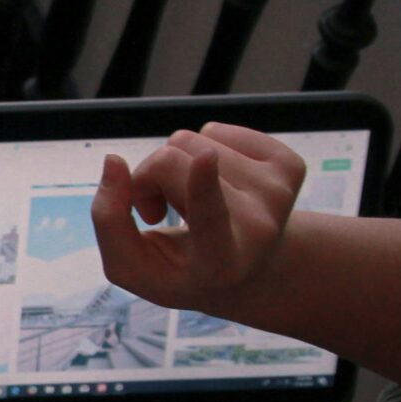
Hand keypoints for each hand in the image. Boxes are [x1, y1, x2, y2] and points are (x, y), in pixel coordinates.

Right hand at [90, 123, 305, 315]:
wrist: (251, 270)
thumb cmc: (180, 268)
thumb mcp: (133, 265)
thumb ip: (110, 221)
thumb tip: (113, 160)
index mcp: (220, 263)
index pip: (209, 217)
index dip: (202, 185)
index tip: (206, 158)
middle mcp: (258, 228)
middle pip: (172, 162)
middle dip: (147, 179)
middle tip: (156, 211)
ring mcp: (279, 194)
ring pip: (195, 142)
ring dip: (177, 167)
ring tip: (189, 201)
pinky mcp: (290, 166)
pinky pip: (219, 131)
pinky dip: (203, 151)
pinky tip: (214, 182)